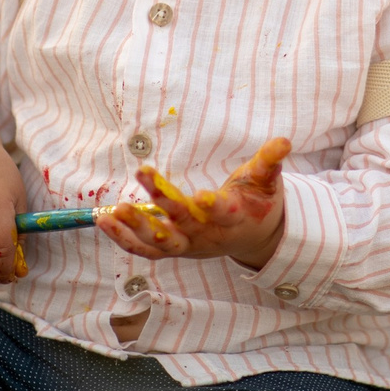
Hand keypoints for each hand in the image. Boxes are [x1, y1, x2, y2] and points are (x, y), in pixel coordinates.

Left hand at [98, 138, 290, 268]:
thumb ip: (270, 161)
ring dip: (136, 228)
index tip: (200, 196)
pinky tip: (104, 220)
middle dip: (163, 201)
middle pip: (183, 223)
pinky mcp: (173, 249)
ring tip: (114, 210)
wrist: (253, 238)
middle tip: (144, 174)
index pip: (224, 213)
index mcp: (233, 217)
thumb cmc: (257, 202)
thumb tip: (284, 140)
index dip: (213, 207)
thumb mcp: (267, 181)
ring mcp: (188, 245)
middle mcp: (208, 235)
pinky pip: (145, 249)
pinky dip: (124, 238)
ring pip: (159, 244)